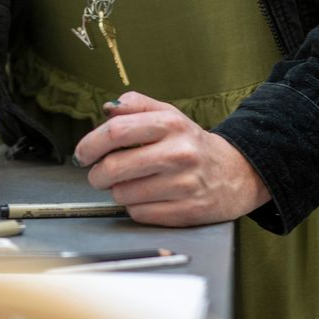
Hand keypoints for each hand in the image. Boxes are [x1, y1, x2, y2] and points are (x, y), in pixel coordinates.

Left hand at [73, 91, 271, 225]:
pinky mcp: (186, 212)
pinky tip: (148, 197)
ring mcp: (183, 185)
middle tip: (98, 174)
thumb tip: (107, 109)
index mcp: (170, 124)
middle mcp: (178, 153)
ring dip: (118, 191)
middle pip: (114, 167)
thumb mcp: (169, 114)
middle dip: (97, 174)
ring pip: (123, 193)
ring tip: (132, 183)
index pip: (117, 132)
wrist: (234, 173)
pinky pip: (139, 213)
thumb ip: (136, 105)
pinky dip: (136, 207)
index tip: (83, 153)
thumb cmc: (192, 143)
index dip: (90, 143)